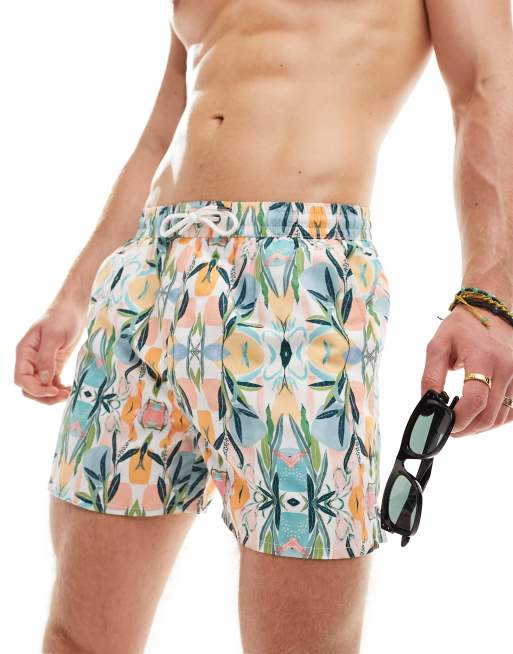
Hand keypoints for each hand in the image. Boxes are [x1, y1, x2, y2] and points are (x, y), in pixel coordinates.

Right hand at [14, 300, 87, 404]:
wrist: (74, 308)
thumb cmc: (62, 317)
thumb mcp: (54, 336)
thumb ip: (47, 359)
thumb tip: (44, 380)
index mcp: (24, 352)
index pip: (22, 379)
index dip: (35, 389)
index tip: (53, 389)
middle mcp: (30, 360)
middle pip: (29, 387)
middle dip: (44, 395)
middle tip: (64, 395)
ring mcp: (42, 363)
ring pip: (40, 388)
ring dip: (52, 395)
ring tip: (68, 393)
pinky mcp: (54, 364)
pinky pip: (52, 383)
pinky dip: (59, 389)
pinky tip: (70, 389)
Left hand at [421, 303, 512, 436]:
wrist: (490, 312)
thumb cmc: (462, 327)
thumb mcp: (438, 346)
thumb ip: (431, 376)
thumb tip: (428, 402)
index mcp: (483, 357)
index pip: (476, 399)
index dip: (460, 418)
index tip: (446, 424)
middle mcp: (506, 367)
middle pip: (489, 414)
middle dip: (467, 428)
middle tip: (450, 429)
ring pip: (501, 417)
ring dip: (480, 427)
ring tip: (462, 423)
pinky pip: (512, 411)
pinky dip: (495, 419)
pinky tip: (479, 416)